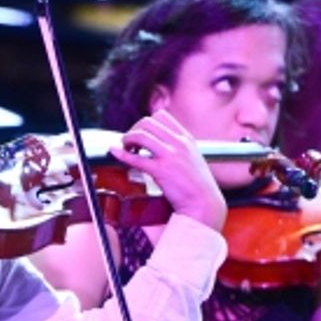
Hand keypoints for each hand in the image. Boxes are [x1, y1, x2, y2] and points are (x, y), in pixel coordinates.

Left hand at [108, 111, 225, 231]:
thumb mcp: (193, 159)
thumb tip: (158, 146)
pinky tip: (115, 153)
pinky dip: (122, 154)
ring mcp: (171, 156)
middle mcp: (179, 143)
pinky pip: (137, 158)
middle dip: (133, 130)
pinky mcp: (162, 171)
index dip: (145, 123)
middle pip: (147, 122)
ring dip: (127, 139)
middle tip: (129, 143)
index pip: (161, 116)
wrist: (205, 204)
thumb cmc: (198, 187)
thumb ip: (178, 149)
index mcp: (186, 139)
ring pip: (141, 134)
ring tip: (125, 149)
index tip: (140, 134)